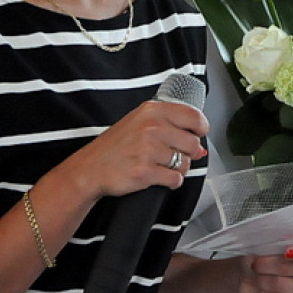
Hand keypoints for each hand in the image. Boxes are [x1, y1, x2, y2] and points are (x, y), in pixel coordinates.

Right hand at [66, 100, 207, 200]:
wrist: (90, 168)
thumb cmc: (117, 145)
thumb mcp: (140, 122)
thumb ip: (171, 127)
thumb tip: (200, 146)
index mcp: (152, 110)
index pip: (194, 116)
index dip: (201, 128)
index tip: (198, 134)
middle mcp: (152, 127)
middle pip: (193, 143)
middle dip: (188, 153)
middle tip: (175, 155)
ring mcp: (148, 149)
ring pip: (185, 163)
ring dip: (178, 168)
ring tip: (163, 166)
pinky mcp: (146, 171)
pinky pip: (175, 179)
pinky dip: (172, 181)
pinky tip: (160, 177)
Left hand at [238, 240, 292, 292]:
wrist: (248, 279)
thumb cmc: (259, 257)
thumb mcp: (263, 243)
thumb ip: (273, 239)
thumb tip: (280, 237)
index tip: (286, 252)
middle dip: (269, 264)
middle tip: (256, 263)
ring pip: (283, 283)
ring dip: (263, 279)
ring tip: (258, 277)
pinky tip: (263, 291)